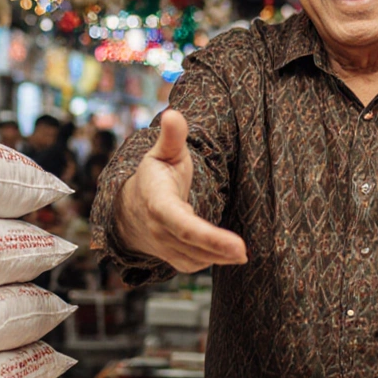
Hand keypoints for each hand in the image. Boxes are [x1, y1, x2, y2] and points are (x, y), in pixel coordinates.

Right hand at [114, 110, 246, 272]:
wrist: (133, 209)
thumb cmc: (156, 176)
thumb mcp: (164, 153)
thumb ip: (172, 136)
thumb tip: (173, 114)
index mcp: (158, 203)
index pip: (181, 222)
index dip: (206, 235)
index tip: (234, 243)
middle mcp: (159, 230)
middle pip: (191, 244)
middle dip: (218, 249)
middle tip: (244, 252)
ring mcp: (164, 248)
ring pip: (196, 257)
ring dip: (220, 256)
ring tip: (241, 251)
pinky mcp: (175, 259)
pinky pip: (196, 263)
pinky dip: (214, 259)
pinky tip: (228, 251)